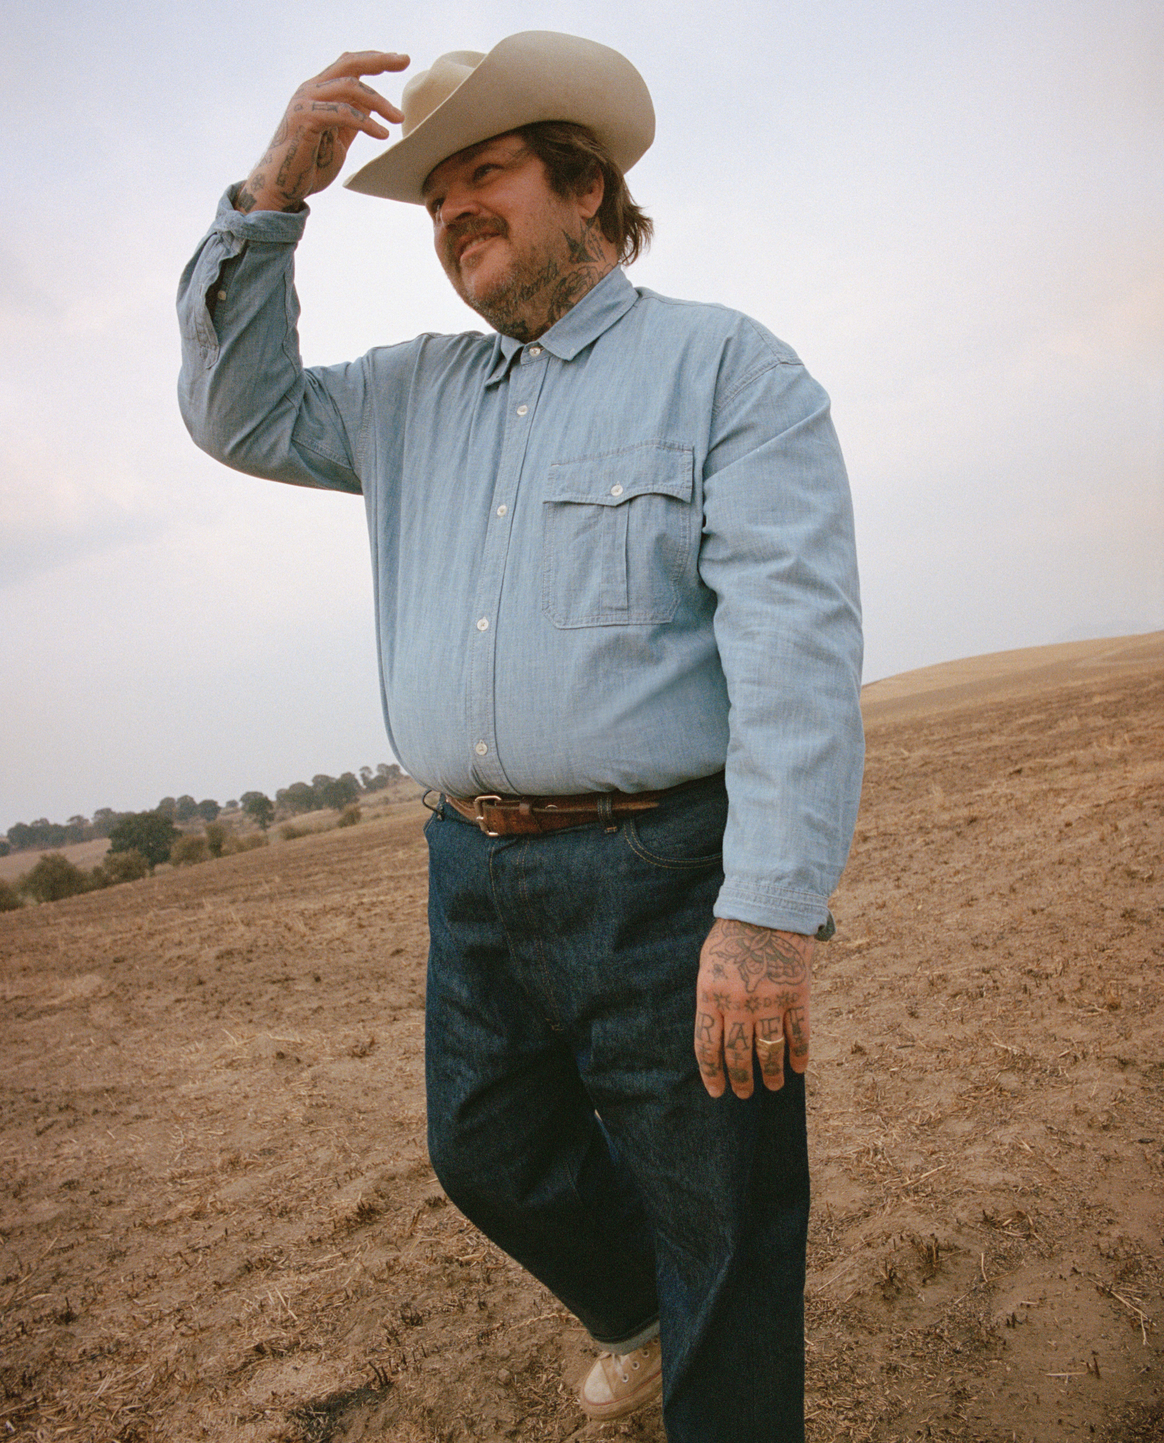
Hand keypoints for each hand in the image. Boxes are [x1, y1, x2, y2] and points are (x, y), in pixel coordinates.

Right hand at [236, 51, 409, 213]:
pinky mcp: (304, 119)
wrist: (280, 186)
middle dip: (380, 61)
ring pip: (349, 87)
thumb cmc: (309, 166)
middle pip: (349, 64)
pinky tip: (383, 135)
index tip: (401, 59)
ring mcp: (305, 102)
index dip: (374, 59)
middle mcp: (310, 90)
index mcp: (318, 91)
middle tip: (405, 60)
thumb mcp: (338, 138)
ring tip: (398, 119)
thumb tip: (372, 106)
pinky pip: (342, 113)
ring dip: (379, 102)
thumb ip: (352, 120)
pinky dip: (366, 123)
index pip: (348, 64)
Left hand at [693, 919, 811, 1098]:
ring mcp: (770, 1000)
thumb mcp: (709, 963)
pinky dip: (799, 1054)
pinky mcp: (797, 994)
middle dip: (741, 1080)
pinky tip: (798, 1068)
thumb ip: (711, 996)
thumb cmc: (734, 934)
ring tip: (773, 1086)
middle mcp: (738, 1003)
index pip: (707, 1046)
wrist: (768, 907)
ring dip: (772, 1074)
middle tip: (743, 1093)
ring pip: (770, 1051)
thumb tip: (715, 1030)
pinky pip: (799, 1034)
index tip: (716, 1091)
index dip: (712, 1074)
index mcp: (710, 994)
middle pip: (738, 1054)